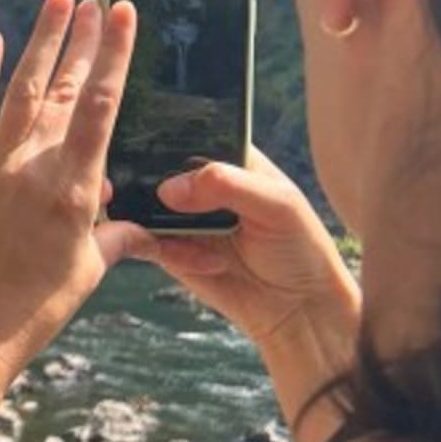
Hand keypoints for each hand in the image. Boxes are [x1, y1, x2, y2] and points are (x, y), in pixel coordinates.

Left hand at [0, 0, 139, 382]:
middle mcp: (34, 166)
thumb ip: (116, 236)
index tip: (124, 13)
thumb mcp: (89, 271)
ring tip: (58, 1)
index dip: (115, 54)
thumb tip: (141, 221)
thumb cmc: (34, 309)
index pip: (103, 106)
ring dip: (42, 43)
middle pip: (66, 88)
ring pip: (25, 90)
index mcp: (73, 188)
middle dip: (84, 41)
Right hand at [118, 150, 362, 441]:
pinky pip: (144, 241)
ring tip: (192, 235)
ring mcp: (178, 216)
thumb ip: (227, 185)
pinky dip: (165, 250)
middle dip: (151, 177)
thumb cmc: (299, 248)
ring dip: (155, 218)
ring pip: (141, 202)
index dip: (166, 132)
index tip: (149, 138)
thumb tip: (168, 188)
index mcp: (226, 157)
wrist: (297, 309)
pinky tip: (209, 263)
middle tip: (166, 195)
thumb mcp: (277, 205)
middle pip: (153, 165)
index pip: (186, 131)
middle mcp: (196, 183)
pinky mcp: (166, 249)